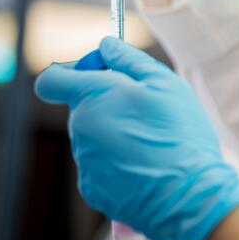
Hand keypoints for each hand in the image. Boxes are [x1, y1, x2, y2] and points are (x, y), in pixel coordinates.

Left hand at [35, 37, 238, 239]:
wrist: (186, 194)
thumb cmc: (179, 133)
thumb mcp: (165, 83)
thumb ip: (130, 59)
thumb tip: (107, 45)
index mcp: (93, 97)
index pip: (53, 79)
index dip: (73, 72)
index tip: (101, 75)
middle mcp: (80, 128)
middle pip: (83, 107)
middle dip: (108, 103)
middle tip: (148, 111)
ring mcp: (85, 161)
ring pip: (95, 136)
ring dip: (116, 133)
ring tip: (153, 142)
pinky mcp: (92, 187)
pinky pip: (101, 164)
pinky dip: (119, 161)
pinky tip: (147, 165)